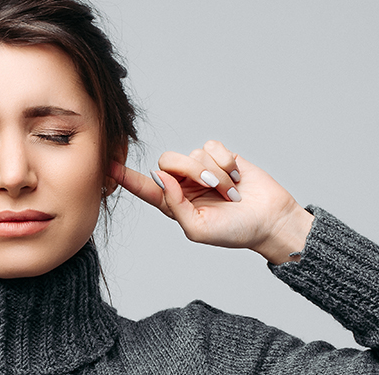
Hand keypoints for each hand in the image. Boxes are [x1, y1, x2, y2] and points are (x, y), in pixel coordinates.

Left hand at [111, 140, 312, 263]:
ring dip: (215, 173)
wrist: (270, 220)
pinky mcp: (221, 156)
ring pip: (193, 154)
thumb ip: (174, 205)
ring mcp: (203, 168)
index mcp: (173, 204)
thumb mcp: (198, 228)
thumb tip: (160, 176)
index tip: (108, 165)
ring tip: (231, 193)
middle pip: (168, 161)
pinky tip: (237, 178)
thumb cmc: (235, 232)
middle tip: (212, 187)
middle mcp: (184, 183)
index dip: (126, 177)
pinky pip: (212, 146)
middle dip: (190, 171)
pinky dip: (226, 162)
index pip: (145, 188)